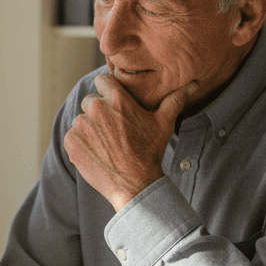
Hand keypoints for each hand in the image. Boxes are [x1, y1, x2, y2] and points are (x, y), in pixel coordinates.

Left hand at [63, 73, 197, 211]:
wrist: (134, 184)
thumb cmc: (150, 152)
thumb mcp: (164, 123)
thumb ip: (174, 99)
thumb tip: (194, 84)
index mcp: (116, 98)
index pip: (103, 80)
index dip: (108, 91)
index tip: (113, 103)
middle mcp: (96, 108)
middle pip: (91, 101)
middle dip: (99, 112)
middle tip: (113, 130)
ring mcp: (81, 125)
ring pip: (81, 120)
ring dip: (90, 129)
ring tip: (106, 144)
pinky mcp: (71, 142)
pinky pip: (73, 136)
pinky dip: (81, 143)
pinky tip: (97, 153)